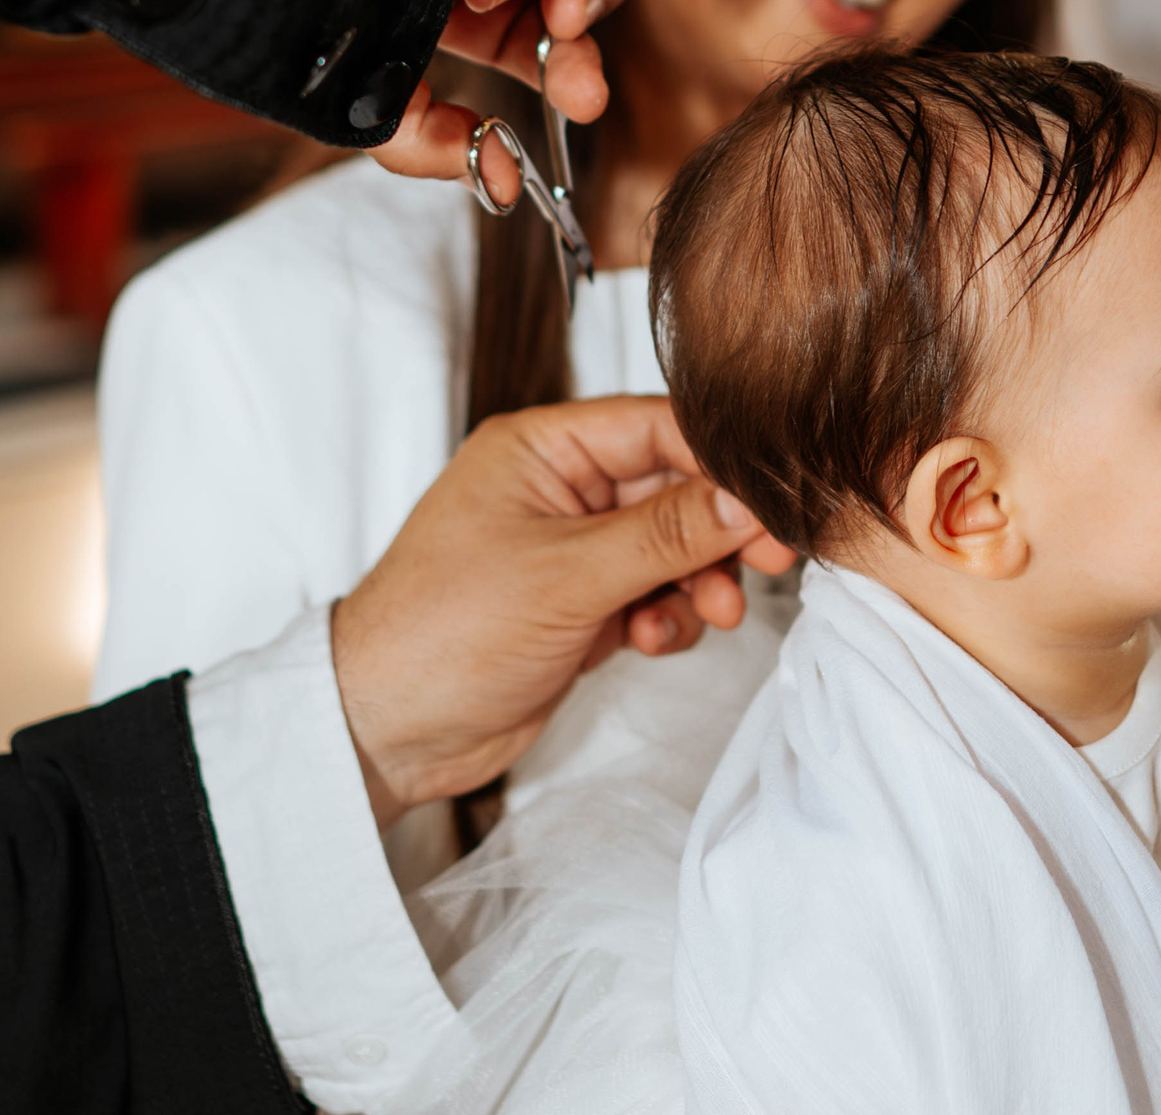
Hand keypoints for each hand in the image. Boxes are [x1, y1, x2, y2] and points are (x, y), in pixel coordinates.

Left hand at [329, 395, 796, 829]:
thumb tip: (749, 498)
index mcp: (539, 448)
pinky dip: (667, 616)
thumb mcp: (567, 575)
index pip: (656, 427)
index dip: (721, 463)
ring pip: (670, 547)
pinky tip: (651, 642)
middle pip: (673, 488)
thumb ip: (665, 533)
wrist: (385, 732)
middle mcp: (557, 489)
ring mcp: (569, 549)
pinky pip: (651, 594)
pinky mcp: (579, 605)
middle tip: (770, 564)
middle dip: (718, 531)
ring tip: (708, 616)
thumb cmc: (444, 633)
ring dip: (698, 581)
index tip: (776, 502)